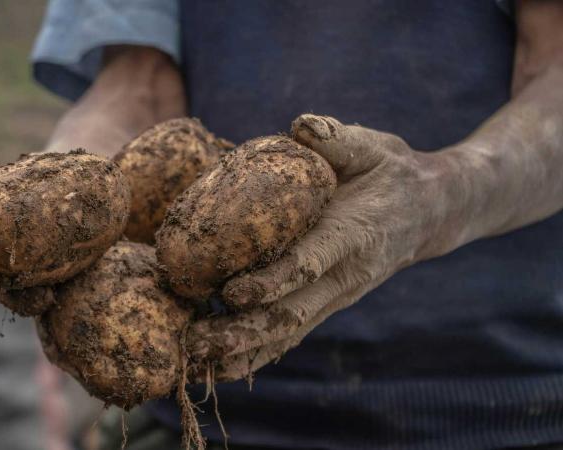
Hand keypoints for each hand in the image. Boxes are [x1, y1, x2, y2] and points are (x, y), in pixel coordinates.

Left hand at [186, 114, 459, 381]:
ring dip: (242, 352)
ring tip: (196, 363)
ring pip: (287, 334)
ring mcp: (337, 297)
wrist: (432, 212)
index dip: (272, 281)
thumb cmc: (392, 172)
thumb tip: (301, 127)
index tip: (232, 293)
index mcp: (352, 234)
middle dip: (241, 331)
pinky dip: (257, 356)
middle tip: (195, 341)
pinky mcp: (328, 304)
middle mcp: (344, 276)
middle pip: (290, 314)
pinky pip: (291, 336)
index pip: (308, 264)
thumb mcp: (372, 146)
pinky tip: (222, 368)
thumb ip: (338, 139)